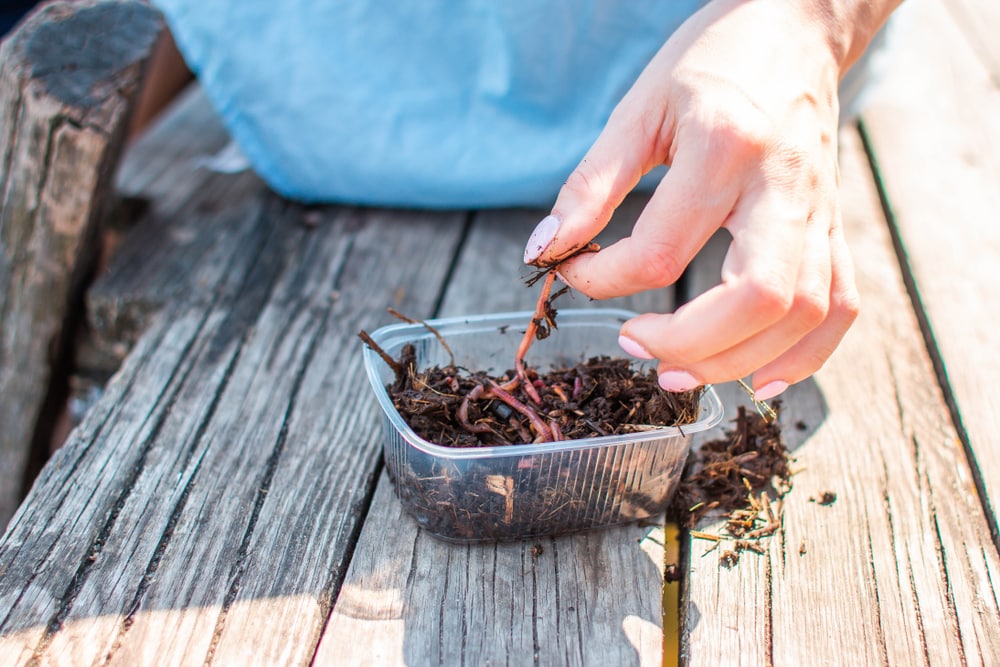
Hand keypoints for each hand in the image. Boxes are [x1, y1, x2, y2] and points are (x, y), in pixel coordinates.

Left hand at [523, 0, 876, 400]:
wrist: (795, 25)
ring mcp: (820, 211)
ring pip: (803, 315)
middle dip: (688, 344)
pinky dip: (805, 357)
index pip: (659, 251)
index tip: (571, 270)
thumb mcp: (638, 109)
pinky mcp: (836, 226)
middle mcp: (783, 187)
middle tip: (633, 345)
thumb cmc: (712, 60)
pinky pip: (840, 308)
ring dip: (738, 362)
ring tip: (679, 371)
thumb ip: (590, 184)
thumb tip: (545, 249)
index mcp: (724, 148)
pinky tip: (759, 379)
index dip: (602, 279)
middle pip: (756, 299)